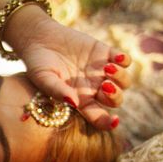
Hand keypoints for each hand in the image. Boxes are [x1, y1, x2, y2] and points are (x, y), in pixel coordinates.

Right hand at [6, 9, 130, 129]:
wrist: (40, 39)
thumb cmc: (38, 64)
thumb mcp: (43, 79)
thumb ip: (57, 91)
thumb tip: (74, 102)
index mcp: (80, 102)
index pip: (99, 117)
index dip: (109, 122)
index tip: (114, 120)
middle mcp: (93, 89)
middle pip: (115, 100)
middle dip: (115, 96)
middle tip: (104, 86)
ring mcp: (100, 72)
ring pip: (123, 81)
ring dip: (120, 77)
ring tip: (107, 68)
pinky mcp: (104, 53)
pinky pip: (124, 60)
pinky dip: (124, 60)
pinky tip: (115, 58)